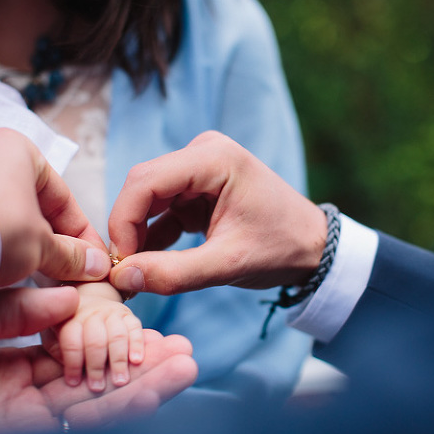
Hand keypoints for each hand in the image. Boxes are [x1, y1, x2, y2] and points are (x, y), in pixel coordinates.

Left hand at [0, 128, 111, 286]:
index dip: (82, 233)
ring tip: (35, 275)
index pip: (62, 196)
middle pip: (30, 204)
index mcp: (16, 148)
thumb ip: (71, 254)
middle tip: (67, 270)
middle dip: (51, 239)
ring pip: (0, 213)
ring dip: (22, 244)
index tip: (93, 259)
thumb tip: (96, 266)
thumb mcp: (42, 246)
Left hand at [0, 287, 196, 433]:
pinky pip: (78, 425)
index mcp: (4, 362)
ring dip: (144, 386)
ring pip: (94, 404)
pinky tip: (153, 392)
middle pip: (93, 380)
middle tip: (181, 352)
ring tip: (186, 368)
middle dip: (140, 367)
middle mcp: (16, 392)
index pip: (71, 351)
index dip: (111, 340)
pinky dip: (119, 410)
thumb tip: (68, 300)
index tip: (144, 327)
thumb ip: (22, 309)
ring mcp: (21, 417)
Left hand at [42, 282, 144, 391]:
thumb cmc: (72, 331)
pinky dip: (137, 345)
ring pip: (117, 335)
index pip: (71, 342)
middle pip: (95, 341)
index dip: (73, 364)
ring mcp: (112, 312)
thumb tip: (72, 374)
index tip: (74, 383)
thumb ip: (59, 353)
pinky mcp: (128, 315)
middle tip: (98, 388)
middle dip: (96, 367)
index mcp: (70, 319)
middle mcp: (92, 313)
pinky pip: (135, 329)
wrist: (91, 305)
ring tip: (120, 381)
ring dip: (118, 360)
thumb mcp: (56, 337)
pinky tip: (137, 362)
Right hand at [108, 131, 327, 295]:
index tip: (120, 264)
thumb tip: (122, 279)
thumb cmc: (282, 248)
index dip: (123, 221)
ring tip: (134, 275)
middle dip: (127, 230)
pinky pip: (162, 210)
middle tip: (123, 273)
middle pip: (142, 187)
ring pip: (148, 200)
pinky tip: (149, 267)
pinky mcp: (197, 189)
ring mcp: (199, 169)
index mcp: (214, 158)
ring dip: (138, 236)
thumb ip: (174, 273)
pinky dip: (153, 237)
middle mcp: (202, 153)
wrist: (313, 247)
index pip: (145, 181)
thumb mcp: (228, 264)